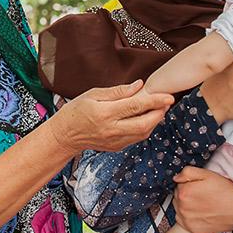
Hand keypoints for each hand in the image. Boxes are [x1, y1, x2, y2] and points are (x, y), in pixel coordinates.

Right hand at [48, 80, 173, 155]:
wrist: (65, 135)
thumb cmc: (76, 111)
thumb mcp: (93, 94)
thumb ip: (117, 91)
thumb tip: (138, 86)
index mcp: (104, 113)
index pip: (134, 106)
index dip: (154, 101)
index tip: (168, 96)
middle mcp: (111, 129)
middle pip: (144, 124)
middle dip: (159, 113)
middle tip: (167, 102)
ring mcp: (114, 141)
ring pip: (143, 133)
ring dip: (155, 121)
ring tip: (159, 108)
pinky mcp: (116, 147)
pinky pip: (137, 138)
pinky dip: (145, 127)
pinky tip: (146, 118)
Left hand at [173, 166, 232, 232]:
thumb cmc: (225, 192)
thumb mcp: (207, 174)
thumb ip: (188, 172)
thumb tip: (176, 178)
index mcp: (184, 192)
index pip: (178, 184)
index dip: (188, 183)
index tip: (197, 185)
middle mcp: (183, 207)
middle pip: (178, 196)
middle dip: (187, 194)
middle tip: (201, 194)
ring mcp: (187, 220)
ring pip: (179, 208)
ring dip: (186, 205)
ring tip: (202, 204)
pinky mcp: (193, 229)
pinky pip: (183, 220)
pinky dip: (188, 217)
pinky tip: (200, 213)